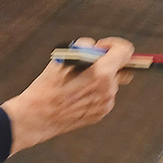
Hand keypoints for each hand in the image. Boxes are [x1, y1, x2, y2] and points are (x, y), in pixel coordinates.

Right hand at [1, 37, 134, 155]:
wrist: (37, 118)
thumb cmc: (46, 87)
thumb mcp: (62, 59)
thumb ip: (83, 48)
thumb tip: (93, 45)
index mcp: (101, 74)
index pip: (125, 51)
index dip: (113, 44)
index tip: (100, 46)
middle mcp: (108, 90)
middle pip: (120, 67)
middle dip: (108, 60)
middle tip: (89, 60)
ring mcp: (106, 104)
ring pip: (112, 81)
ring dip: (101, 76)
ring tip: (77, 78)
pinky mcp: (101, 114)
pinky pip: (105, 95)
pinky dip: (96, 89)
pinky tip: (77, 92)